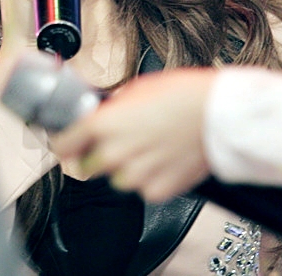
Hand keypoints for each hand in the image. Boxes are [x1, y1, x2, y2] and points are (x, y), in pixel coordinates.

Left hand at [52, 68, 217, 201]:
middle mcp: (113, 154)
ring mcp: (134, 176)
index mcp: (102, 125)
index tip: (71, 143)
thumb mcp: (136, 90)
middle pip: (88, 167)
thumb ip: (112, 110)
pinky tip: (165, 158)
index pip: (63, 146)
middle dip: (100, 155)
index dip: (68, 143)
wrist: (218, 115)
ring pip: (117, 179)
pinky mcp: (156, 191)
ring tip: (151, 147)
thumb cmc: (182, 95)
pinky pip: (143, 189)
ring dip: (127, 167)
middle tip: (122, 141)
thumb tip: (102, 116)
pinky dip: (151, 178)